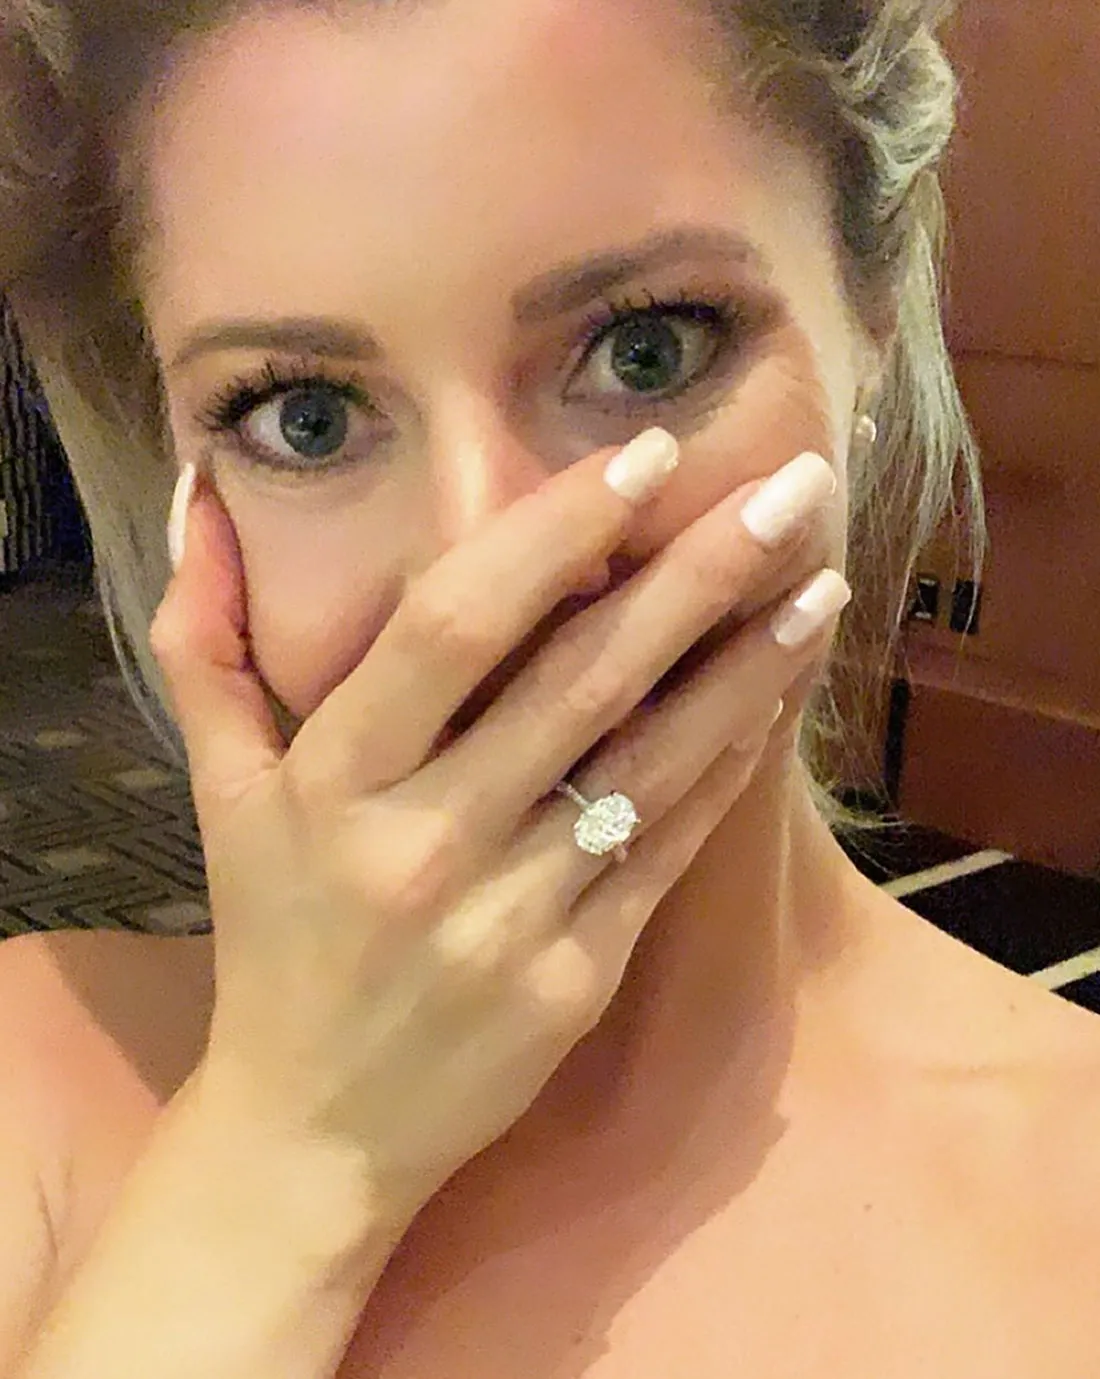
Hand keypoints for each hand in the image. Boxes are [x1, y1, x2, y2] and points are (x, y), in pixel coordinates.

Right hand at [149, 430, 846, 1218]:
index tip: (646, 456)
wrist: (315, 1128)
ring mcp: (510, 918)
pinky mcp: (577, 978)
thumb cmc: (273, 937)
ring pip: (650, 763)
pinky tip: (779, 698)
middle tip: (791, 486)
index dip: (553, 532)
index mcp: (334, 780)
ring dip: (745, 664)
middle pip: (580, 680)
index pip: (454, 627)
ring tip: (819, 581)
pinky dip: (728, 767)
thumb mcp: (218, 792)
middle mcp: (424, 842)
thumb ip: (202, 640)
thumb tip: (200, 493)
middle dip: (696, 571)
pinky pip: (668, 850)